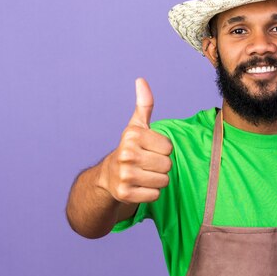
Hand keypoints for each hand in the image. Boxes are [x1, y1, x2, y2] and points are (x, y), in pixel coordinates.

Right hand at [98, 78, 173, 202]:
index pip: (168, 147)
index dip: (162, 150)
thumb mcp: (136, 126)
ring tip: (144, 175)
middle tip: (147, 164)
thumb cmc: (130, 149)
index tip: (149, 150)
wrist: (108, 177)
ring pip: (163, 181)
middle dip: (161, 166)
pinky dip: (150, 193)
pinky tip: (139, 187)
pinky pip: (155, 195)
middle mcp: (126, 155)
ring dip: (157, 180)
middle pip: (167, 165)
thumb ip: (144, 104)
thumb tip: (141, 80)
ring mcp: (125, 176)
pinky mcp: (125, 194)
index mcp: (132, 136)